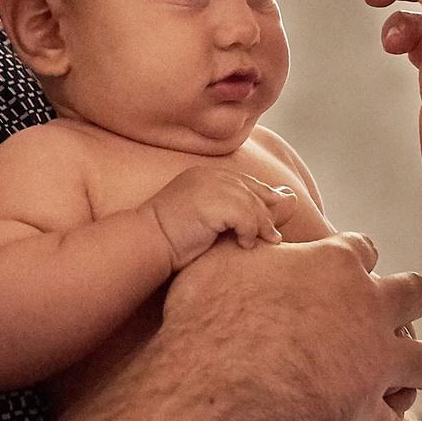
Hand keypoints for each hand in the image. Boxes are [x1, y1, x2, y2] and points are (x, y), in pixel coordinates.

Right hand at [145, 167, 299, 268]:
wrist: (146, 244)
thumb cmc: (171, 238)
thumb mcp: (202, 218)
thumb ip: (228, 212)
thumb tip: (261, 210)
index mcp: (202, 174)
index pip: (242, 181)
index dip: (262, 197)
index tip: (272, 217)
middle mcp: (208, 175)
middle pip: (251, 190)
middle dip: (267, 213)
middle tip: (275, 236)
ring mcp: (210, 186)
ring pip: (252, 204)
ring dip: (262, 226)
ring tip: (267, 243)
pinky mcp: (213, 204)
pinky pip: (246, 217)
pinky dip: (250, 233)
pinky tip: (245, 245)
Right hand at [156, 233, 421, 420]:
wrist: (206, 391)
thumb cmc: (204, 320)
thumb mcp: (215, 257)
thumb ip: (243, 232)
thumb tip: (252, 221)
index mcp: (334, 263)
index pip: (364, 249)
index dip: (356, 261)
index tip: (347, 274)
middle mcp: (367, 306)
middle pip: (414, 293)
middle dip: (407, 303)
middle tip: (388, 319)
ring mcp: (373, 362)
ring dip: (419, 367)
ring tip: (408, 377)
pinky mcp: (365, 414)